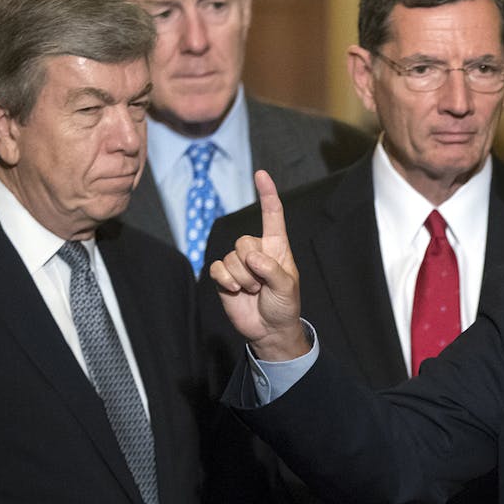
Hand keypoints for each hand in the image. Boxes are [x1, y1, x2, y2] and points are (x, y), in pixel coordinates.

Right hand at [209, 170, 308, 360]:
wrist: (269, 329)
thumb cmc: (284, 305)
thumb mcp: (287, 287)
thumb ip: (272, 270)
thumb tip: (253, 257)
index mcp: (277, 247)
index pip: (272, 215)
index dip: (267, 194)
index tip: (261, 174)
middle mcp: (257, 251)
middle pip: (243, 241)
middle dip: (251, 265)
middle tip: (262, 284)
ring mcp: (239, 264)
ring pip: (230, 257)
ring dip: (241, 278)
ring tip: (253, 291)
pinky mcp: (224, 276)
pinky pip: (216, 267)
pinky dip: (225, 280)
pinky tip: (235, 290)